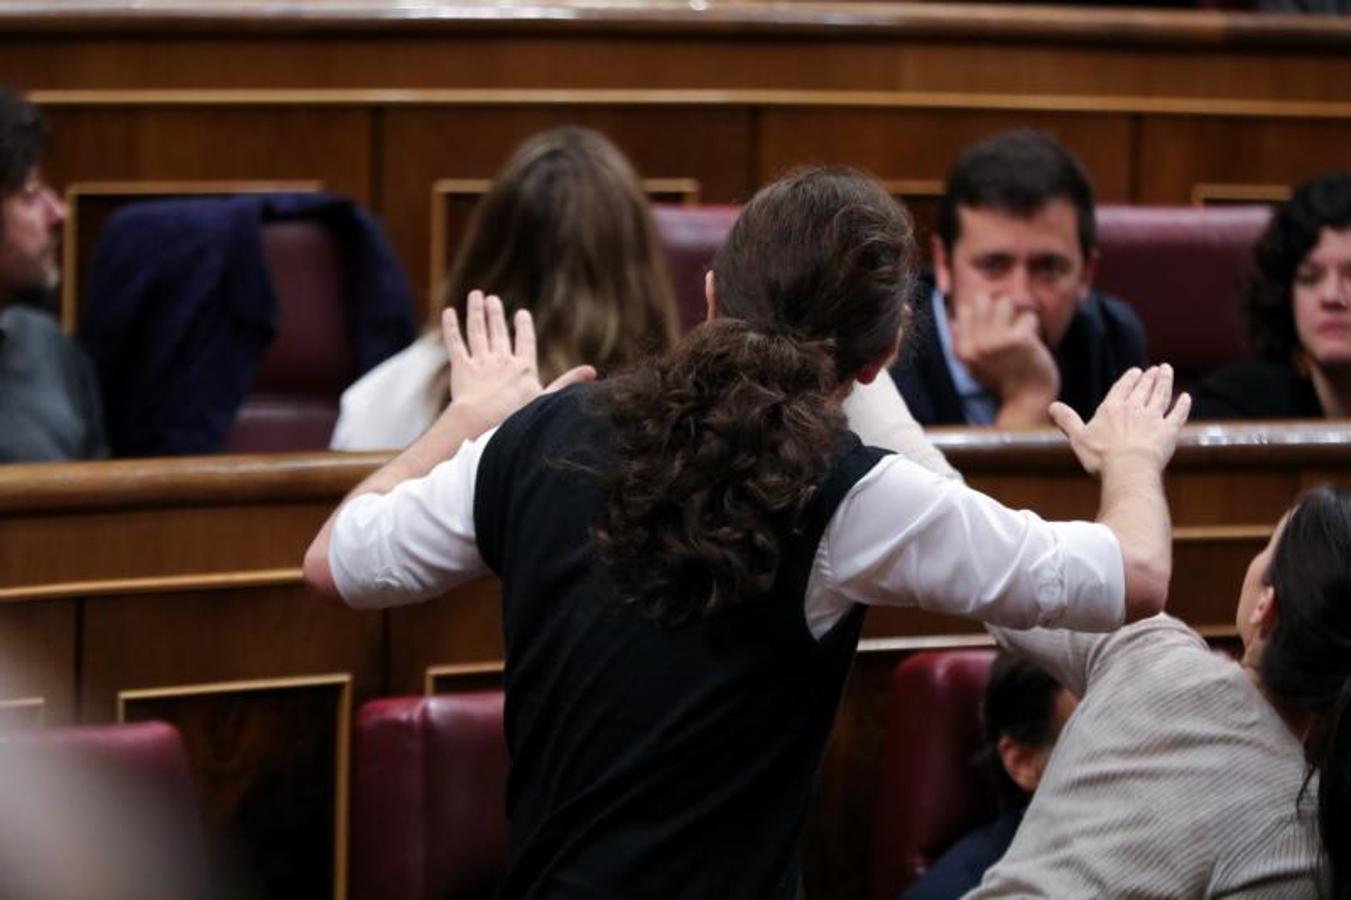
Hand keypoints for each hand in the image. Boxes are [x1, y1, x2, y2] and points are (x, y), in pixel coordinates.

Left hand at [443, 290, 595, 430]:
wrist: (483, 421)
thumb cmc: (515, 416)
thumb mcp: (547, 399)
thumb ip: (567, 382)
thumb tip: (593, 371)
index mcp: (523, 367)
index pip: (525, 341)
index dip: (523, 327)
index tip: (521, 314)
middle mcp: (502, 360)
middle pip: (498, 331)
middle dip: (495, 314)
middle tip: (491, 299)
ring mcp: (481, 362)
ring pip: (478, 331)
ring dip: (476, 312)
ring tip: (476, 296)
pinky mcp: (461, 367)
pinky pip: (455, 342)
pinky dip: (451, 327)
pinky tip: (448, 312)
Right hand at [951, 293, 1059, 423]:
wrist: (1027, 400)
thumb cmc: (1003, 380)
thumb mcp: (974, 365)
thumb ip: (962, 343)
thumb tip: (953, 320)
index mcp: (961, 350)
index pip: (965, 309)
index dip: (982, 314)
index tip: (993, 331)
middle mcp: (975, 345)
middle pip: (983, 299)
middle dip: (997, 311)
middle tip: (1007, 329)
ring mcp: (996, 341)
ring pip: (1005, 302)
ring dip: (1015, 316)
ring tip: (1019, 334)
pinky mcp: (1018, 340)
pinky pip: (1028, 316)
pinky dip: (1033, 327)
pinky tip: (1032, 344)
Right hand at [1049, 364, 1190, 476]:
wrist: (1129, 468)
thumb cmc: (1101, 456)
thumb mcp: (1077, 437)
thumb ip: (1067, 420)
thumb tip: (1052, 406)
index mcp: (1111, 409)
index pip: (1121, 388)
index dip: (1129, 379)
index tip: (1136, 371)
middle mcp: (1134, 409)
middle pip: (1143, 389)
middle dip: (1149, 377)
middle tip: (1155, 369)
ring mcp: (1154, 419)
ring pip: (1161, 395)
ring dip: (1165, 382)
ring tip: (1167, 371)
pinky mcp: (1169, 431)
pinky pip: (1177, 414)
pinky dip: (1182, 405)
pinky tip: (1186, 397)